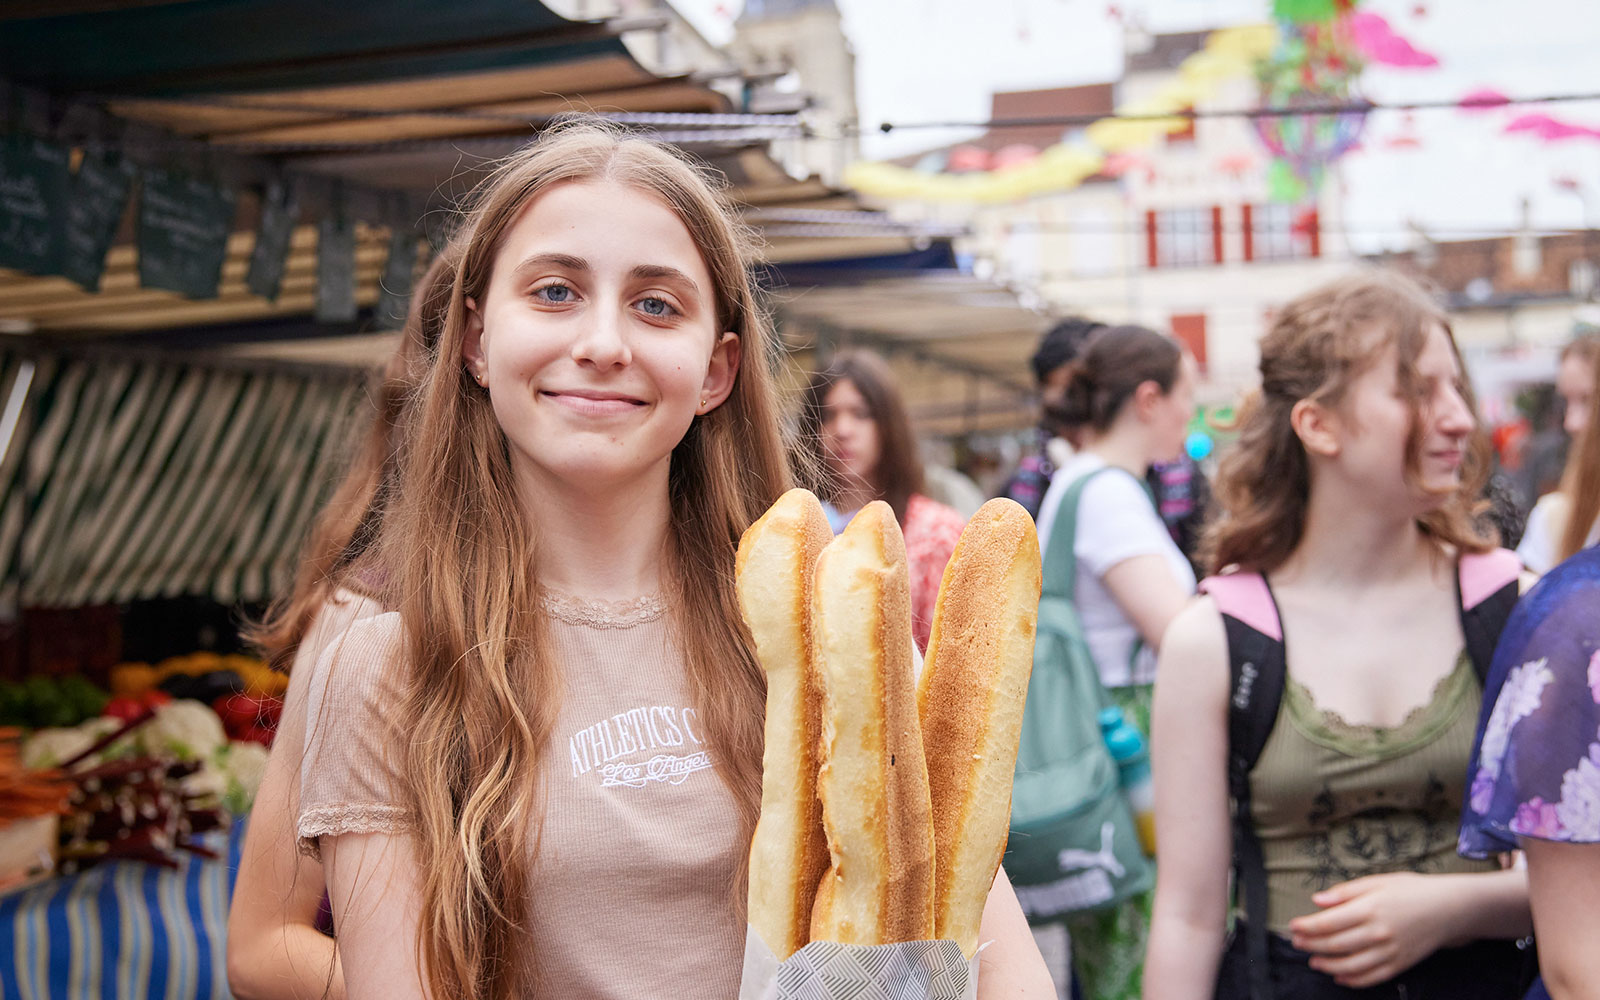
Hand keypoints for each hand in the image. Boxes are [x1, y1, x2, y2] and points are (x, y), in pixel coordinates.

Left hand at [1286, 872, 1457, 988]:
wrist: (1449, 909)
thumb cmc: (1411, 890)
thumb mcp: (1377, 881)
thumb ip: (1346, 892)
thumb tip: (1317, 900)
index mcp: (1370, 909)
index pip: (1328, 923)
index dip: (1307, 927)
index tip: (1293, 926)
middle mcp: (1378, 933)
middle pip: (1335, 944)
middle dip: (1311, 945)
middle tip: (1297, 943)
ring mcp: (1389, 952)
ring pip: (1350, 965)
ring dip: (1327, 965)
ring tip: (1314, 961)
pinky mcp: (1400, 964)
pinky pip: (1371, 977)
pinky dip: (1352, 980)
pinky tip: (1339, 976)